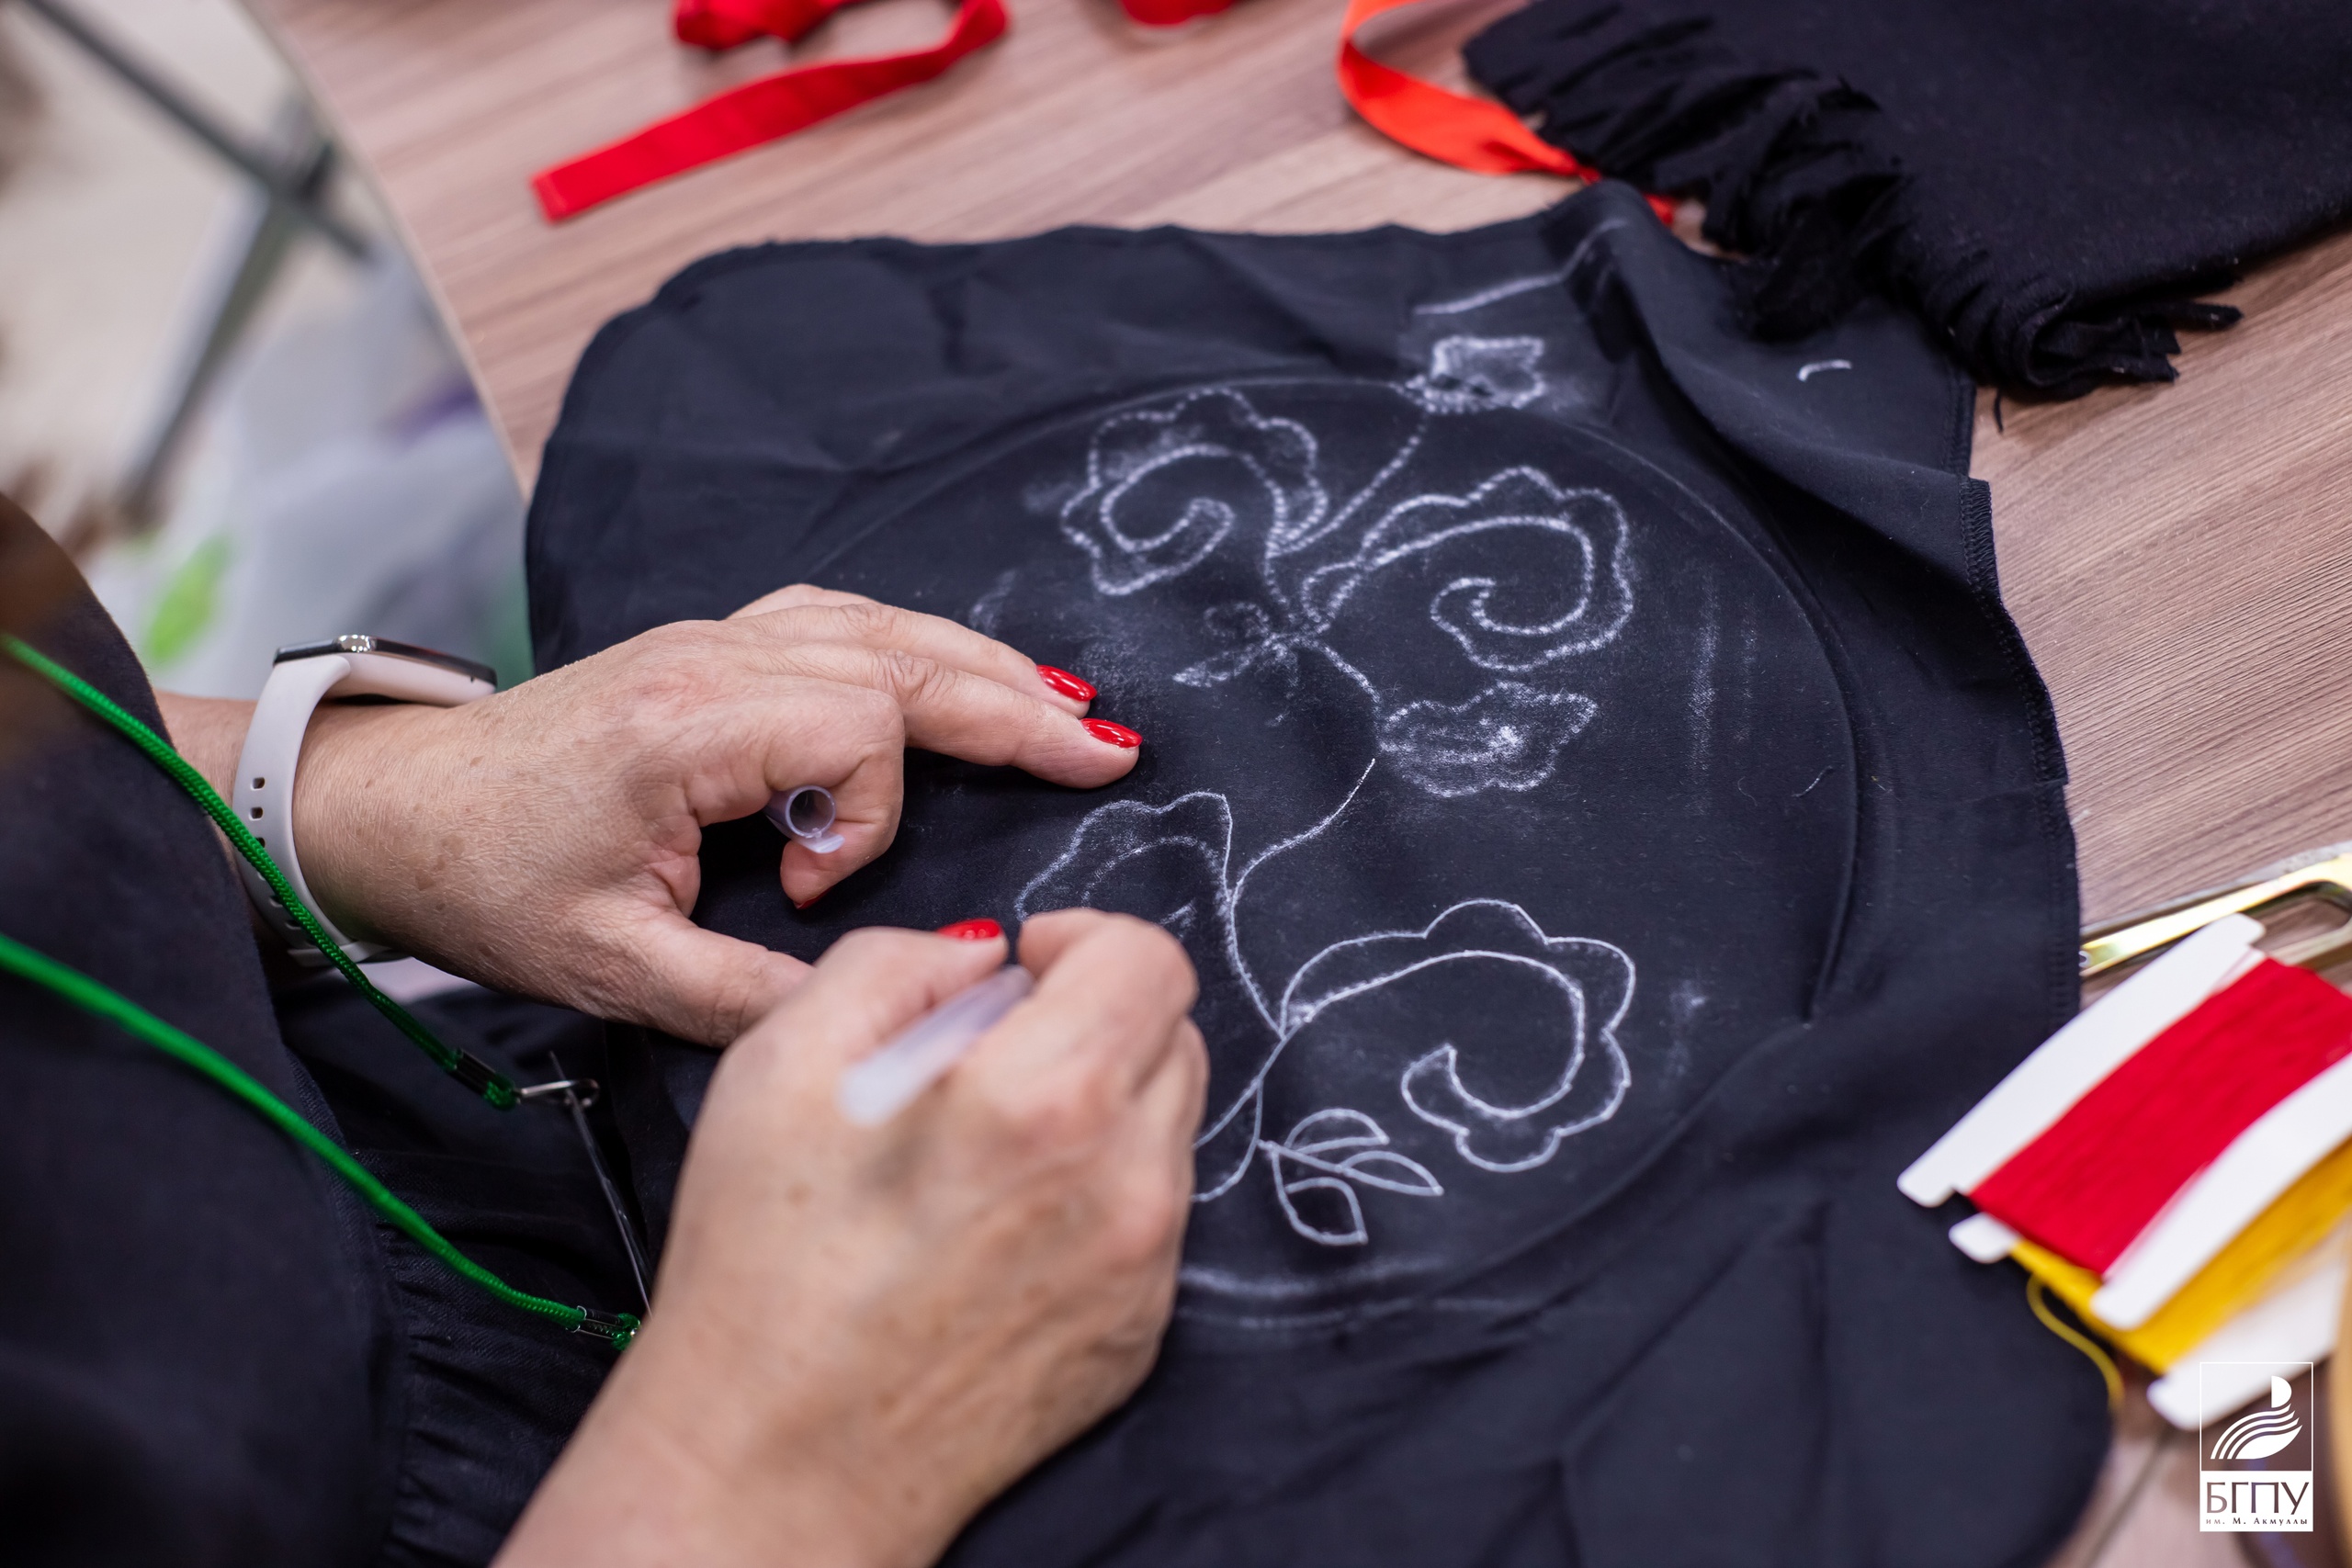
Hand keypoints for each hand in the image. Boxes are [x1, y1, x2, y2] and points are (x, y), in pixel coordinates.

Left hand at [195, 589, 1138, 1041]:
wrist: (398, 809)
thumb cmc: (492, 882)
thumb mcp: (611, 967)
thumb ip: (749, 997)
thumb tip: (878, 1011)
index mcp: (687, 728)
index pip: (854, 730)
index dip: (866, 820)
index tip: (807, 892)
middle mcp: (712, 658)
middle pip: (901, 658)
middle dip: (1014, 707)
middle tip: (1109, 753)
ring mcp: (714, 637)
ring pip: (884, 628)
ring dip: (984, 668)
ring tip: (1072, 710)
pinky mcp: (713, 644)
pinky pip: (845, 620)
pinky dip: (922, 646)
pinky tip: (972, 671)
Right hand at [496, 911, 1206, 1567]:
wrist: (775, 1466)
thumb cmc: (763, 1269)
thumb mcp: (784, 1058)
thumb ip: (898, 962)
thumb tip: (981, 956)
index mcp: (1047, 1099)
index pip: (1149, 959)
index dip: (1083, 939)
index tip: (1027, 964)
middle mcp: (1126, 1183)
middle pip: (1174, 1035)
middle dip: (1096, 1016)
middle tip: (993, 1054)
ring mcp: (1145, 1268)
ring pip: (1168, 1125)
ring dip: (1102, 1102)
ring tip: (986, 1148)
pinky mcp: (1141, 1332)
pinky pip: (1152, 1215)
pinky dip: (1097, 1189)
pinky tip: (999, 1226)